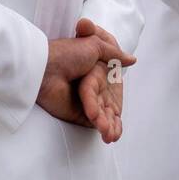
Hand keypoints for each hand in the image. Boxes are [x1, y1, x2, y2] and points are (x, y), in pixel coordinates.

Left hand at [37, 18, 135, 140]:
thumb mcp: (94, 45)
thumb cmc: (66, 53)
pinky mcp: (79, 113)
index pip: (113, 82)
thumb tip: (133, 59)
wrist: (45, 69)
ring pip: (105, 114)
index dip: (118, 91)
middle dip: (114, 112)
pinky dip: (104, 128)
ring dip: (110, 124)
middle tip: (116, 116)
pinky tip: (110, 134)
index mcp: (95, 69)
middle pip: (110, 102)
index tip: (120, 95)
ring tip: (112, 134)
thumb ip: (114, 53)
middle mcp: (91, 86)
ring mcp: (85, 101)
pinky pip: (95, 123)